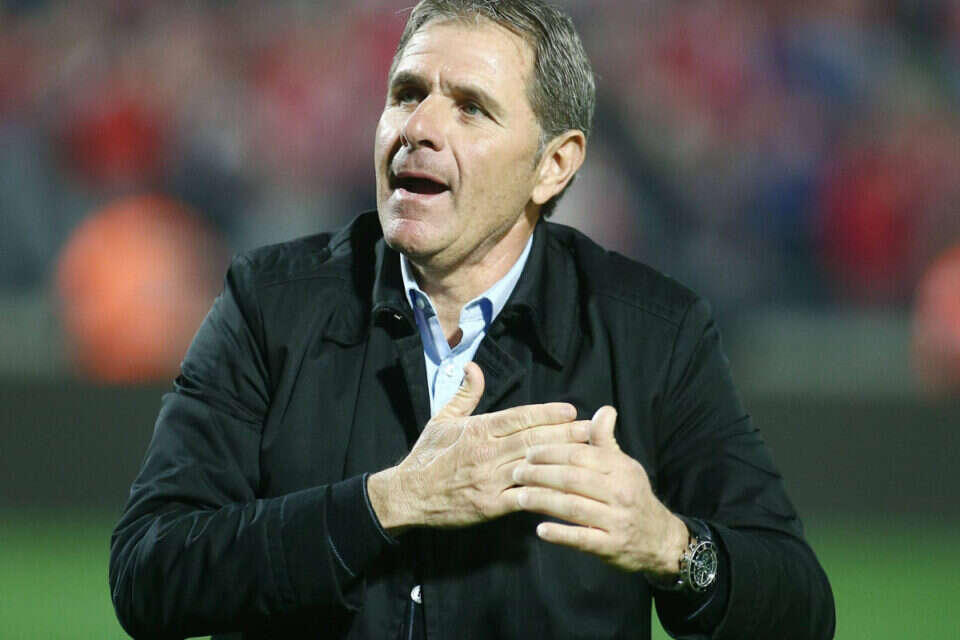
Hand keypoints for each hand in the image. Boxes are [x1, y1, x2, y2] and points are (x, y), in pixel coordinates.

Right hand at [367, 362, 588, 532]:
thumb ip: (464, 394)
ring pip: (532, 467)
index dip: (547, 414)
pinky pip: (523, 498)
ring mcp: (489, 480)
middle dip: (566, 435)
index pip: (519, 417)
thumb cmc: (426, 456)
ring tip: (588, 458)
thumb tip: (473, 366)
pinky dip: (545, 495)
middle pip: (533, 440)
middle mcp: (486, 453)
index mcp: (478, 430)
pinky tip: (565, 492)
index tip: (571, 411)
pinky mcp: (489, 505)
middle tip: (593, 430)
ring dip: (562, 462)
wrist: (407, 494)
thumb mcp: (441, 419)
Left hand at [511, 406, 688, 574]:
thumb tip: (604, 409)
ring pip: (574, 507)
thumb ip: (606, 440)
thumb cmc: (632, 495)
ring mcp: (617, 521)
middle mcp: (620, 493)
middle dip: (540, 474)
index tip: (529, 452)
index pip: (580, 455)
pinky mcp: (612, 547)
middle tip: (516, 472)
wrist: (660, 539)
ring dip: (543, 501)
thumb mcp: (624, 465)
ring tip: (520, 497)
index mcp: (620, 469)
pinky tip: (540, 530)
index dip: (551, 452)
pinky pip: (582, 539)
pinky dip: (560, 534)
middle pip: (573, 479)